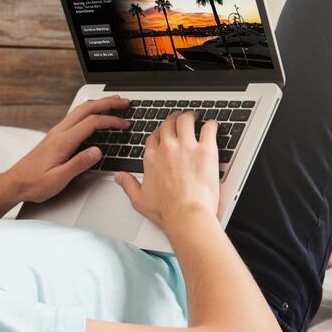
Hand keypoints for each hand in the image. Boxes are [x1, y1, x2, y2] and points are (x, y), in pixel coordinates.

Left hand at [4, 96, 130, 202]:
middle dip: (107, 103)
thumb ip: (79, 164)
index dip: (111, 121)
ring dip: (98, 105)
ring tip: (113, 103)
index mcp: (62, 141)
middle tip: (124, 102)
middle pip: (86, 109)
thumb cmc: (34, 183)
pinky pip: (74, 118)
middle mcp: (59, 132)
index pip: (91, 123)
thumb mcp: (58, 179)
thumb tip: (97, 152)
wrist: (15, 183)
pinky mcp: (54, 137)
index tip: (124, 124)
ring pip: (79, 111)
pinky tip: (94, 116)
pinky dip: (89, 112)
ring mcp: (56, 133)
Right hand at [114, 111, 219, 235]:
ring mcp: (187, 147)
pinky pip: (209, 128)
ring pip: (186, 120)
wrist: (186, 215)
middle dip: (174, 119)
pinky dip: (211, 125)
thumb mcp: (139, 199)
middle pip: (168, 124)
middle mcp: (167, 148)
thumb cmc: (166, 210)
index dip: (159, 133)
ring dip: (190, 116)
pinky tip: (212, 126)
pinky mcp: (206, 150)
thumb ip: (128, 185)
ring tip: (195, 117)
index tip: (164, 134)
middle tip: (179, 119)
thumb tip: (119, 177)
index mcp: (151, 158)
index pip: (153, 136)